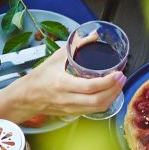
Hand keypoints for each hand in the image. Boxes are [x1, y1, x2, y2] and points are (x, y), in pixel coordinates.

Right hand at [0, 43, 122, 122]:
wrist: (26, 97)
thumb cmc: (39, 78)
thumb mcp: (55, 58)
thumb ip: (75, 46)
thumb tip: (93, 35)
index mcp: (62, 85)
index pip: (90, 87)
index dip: (107, 82)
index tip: (118, 73)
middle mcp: (67, 99)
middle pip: (98, 101)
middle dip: (114, 90)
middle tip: (122, 78)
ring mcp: (71, 109)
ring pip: (98, 108)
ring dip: (113, 97)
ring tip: (119, 85)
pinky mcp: (72, 114)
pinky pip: (93, 111)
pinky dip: (105, 102)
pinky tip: (109, 93)